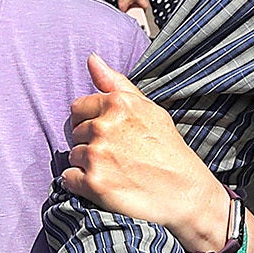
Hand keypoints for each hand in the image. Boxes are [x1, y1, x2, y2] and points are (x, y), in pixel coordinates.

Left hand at [61, 54, 230, 252]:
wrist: (185, 193)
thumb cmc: (168, 150)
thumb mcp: (149, 108)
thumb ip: (117, 83)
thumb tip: (91, 59)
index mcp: (117, 104)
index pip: (78, 108)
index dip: (89, 121)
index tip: (107, 135)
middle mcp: (103, 127)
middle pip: (75, 133)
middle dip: (90, 143)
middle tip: (117, 156)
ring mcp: (97, 155)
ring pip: (73, 156)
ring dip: (87, 164)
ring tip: (115, 171)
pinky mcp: (93, 183)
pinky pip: (69, 179)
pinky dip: (80, 184)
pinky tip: (105, 185)